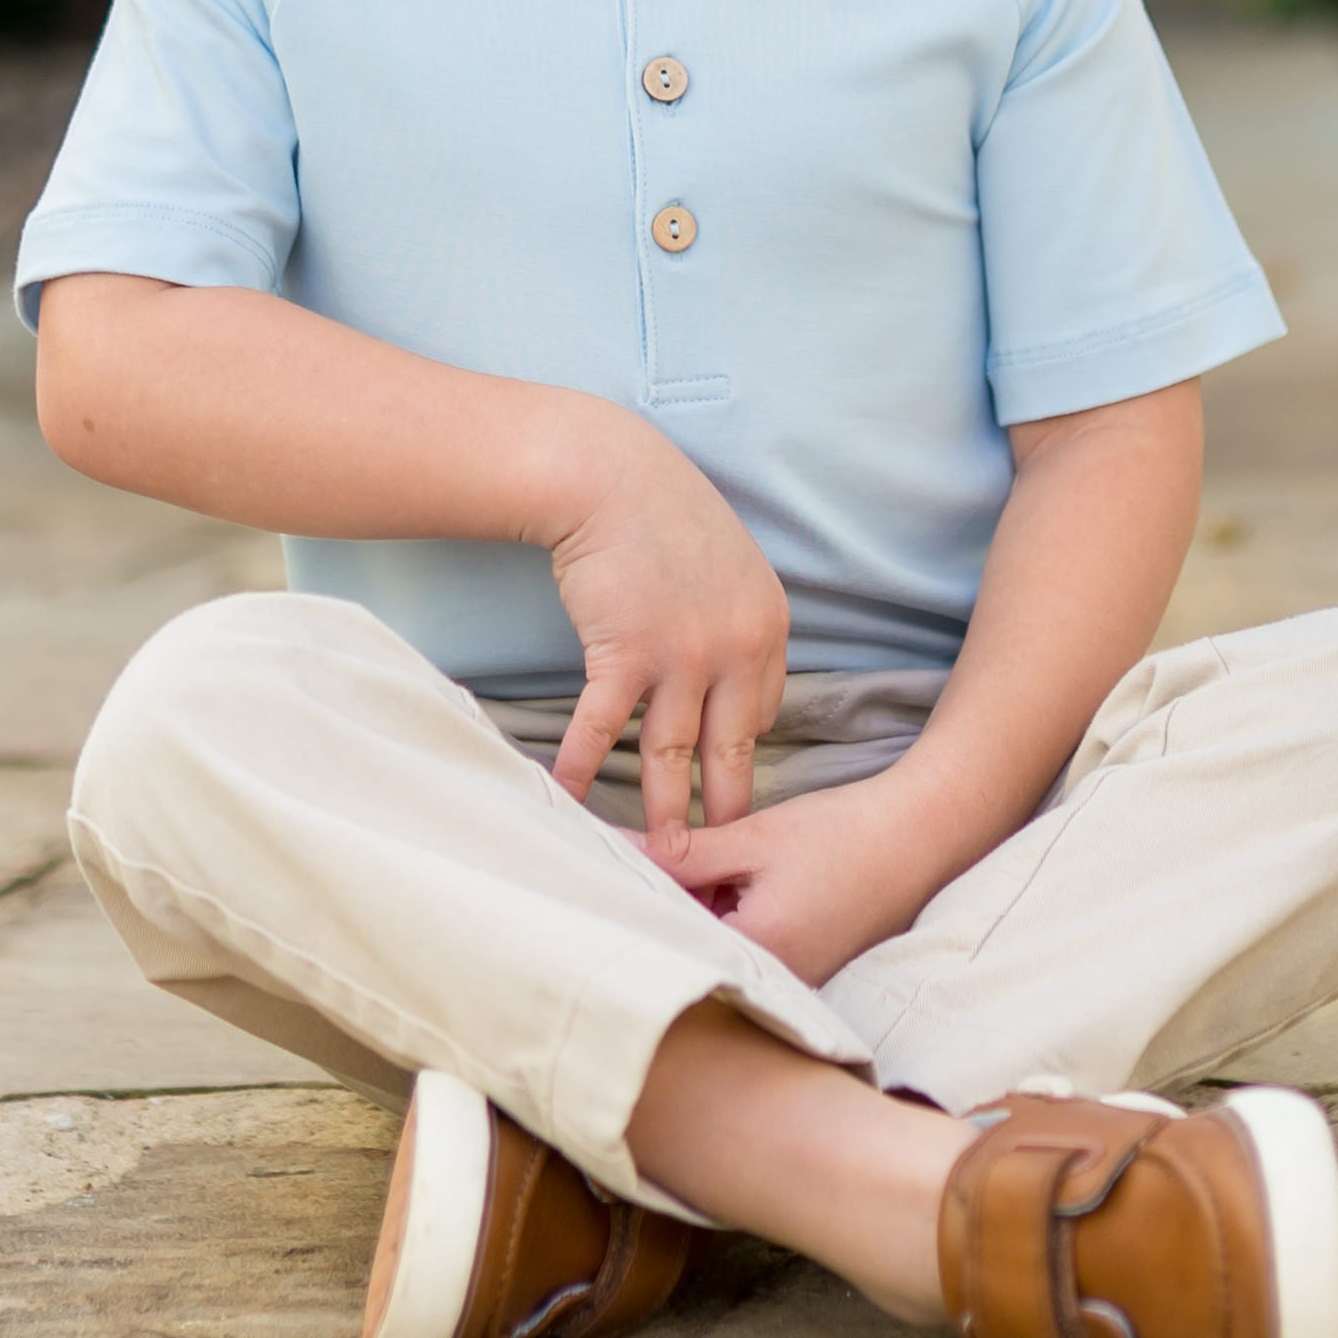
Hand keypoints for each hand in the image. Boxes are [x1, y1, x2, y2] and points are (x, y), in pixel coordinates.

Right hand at [538, 404, 787, 850]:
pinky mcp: (627, 654)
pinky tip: (570, 802)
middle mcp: (736, 648)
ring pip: (672, 755)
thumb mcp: (724, 561)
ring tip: (660, 861)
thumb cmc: (658, 511)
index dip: (742, 756)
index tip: (728, 790)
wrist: (607, 473)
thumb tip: (724, 670)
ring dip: (661, 812)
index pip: (762, 713)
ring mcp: (683, 655)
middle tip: (717, 864)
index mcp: (767, 626)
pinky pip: (604, 729)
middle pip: (730, 751)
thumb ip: (732, 617)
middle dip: (722, 812)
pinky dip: (583, 768)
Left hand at [646, 772, 955, 986]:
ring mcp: (792, 977)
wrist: (918, 835)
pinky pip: (748, 943)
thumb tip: (624, 852)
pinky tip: (719, 878)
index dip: (634, 897)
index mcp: (757, 955)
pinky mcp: (805, 963)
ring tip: (668, 864)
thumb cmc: (843, 835)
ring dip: (696, 907)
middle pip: (692, 946)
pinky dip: (728, 912)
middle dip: (662, 904)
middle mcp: (773, 981)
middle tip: (625, 862)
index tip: (600, 870)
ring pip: (719, 943)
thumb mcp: (754, 837)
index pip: (671, 932)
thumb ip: (686, 853)